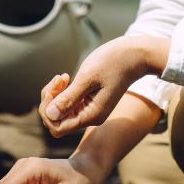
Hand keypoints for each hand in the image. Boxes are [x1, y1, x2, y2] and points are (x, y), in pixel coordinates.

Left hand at [39, 35, 168, 137]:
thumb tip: (50, 115)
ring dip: (55, 94)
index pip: (57, 128)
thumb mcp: (88, 78)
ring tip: (63, 77)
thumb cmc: (113, 63)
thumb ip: (69, 98)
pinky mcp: (88, 101)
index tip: (54, 90)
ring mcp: (89, 110)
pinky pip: (67, 103)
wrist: (134, 55)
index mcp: (91, 116)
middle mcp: (90, 117)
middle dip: (50, 101)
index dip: (48, 112)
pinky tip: (66, 78)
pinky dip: (61, 91)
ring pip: (59, 111)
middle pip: (56, 121)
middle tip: (58, 79)